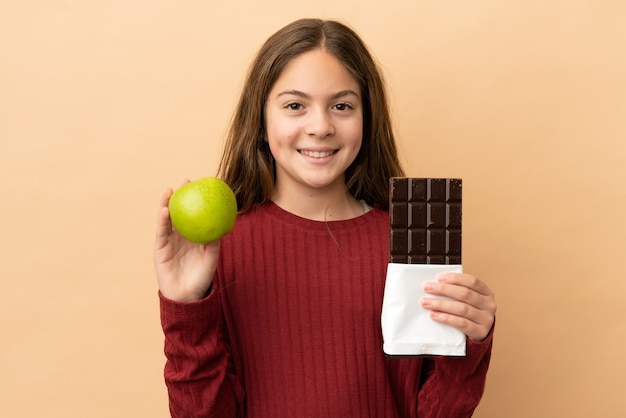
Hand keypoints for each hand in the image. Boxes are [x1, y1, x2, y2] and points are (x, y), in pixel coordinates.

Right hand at [153, 185, 219, 301]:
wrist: (187, 295)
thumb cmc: (201, 277)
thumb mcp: (211, 259)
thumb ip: (214, 244)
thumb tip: (221, 227)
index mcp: (193, 235)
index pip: (194, 214)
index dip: (197, 200)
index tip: (202, 185)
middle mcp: (180, 235)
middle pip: (179, 211)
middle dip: (180, 195)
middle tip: (185, 181)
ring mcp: (168, 240)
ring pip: (167, 218)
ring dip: (166, 203)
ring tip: (169, 190)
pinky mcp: (159, 248)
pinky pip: (161, 232)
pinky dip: (162, 220)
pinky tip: (164, 211)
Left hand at [421, 273, 495, 341]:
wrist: (479, 333)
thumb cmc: (470, 311)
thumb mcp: (469, 299)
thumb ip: (457, 290)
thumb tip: (435, 284)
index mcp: (487, 292)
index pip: (472, 281)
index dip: (455, 278)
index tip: (439, 278)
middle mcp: (488, 305)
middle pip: (465, 294)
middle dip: (444, 290)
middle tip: (427, 288)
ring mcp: (486, 319)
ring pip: (462, 309)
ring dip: (441, 304)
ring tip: (426, 302)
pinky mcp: (480, 332)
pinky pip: (461, 323)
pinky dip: (446, 318)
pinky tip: (434, 315)